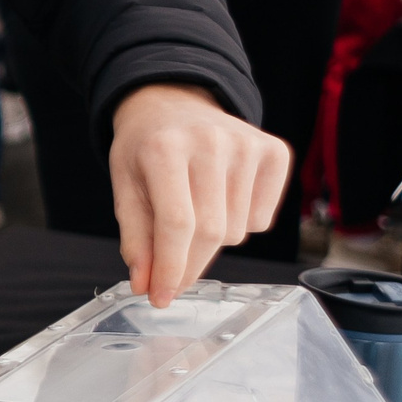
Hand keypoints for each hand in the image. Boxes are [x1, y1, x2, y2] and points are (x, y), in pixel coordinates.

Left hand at [107, 84, 291, 306]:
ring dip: (213, 241)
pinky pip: (261, 220)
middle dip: (189, 265)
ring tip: (195, 210)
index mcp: (164, 148)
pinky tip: (221, 198)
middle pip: (210, 232)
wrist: (173, 103)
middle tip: (172, 277)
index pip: (176, 224)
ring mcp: (248, 144)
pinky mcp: (275, 151)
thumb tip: (146, 285)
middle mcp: (211, 141)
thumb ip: (136, 238)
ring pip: (237, 232)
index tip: (161, 298)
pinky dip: (241, 225)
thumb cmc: (146, 149)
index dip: (171, 269)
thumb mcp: (126, 187)